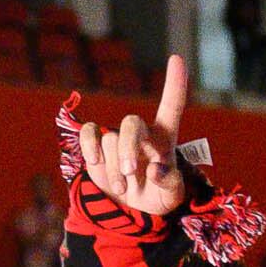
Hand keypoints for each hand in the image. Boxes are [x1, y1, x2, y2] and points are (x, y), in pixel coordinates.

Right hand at [75, 56, 191, 219]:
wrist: (131, 208)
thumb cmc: (156, 196)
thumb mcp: (172, 197)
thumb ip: (170, 183)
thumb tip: (154, 169)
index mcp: (164, 139)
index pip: (171, 106)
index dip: (175, 83)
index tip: (176, 58)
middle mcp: (141, 133)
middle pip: (131, 122)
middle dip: (128, 147)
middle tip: (129, 173)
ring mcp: (117, 137)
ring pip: (110, 142)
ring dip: (114, 170)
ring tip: (123, 190)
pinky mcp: (97, 145)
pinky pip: (89, 133)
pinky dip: (89, 146)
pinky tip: (95, 162)